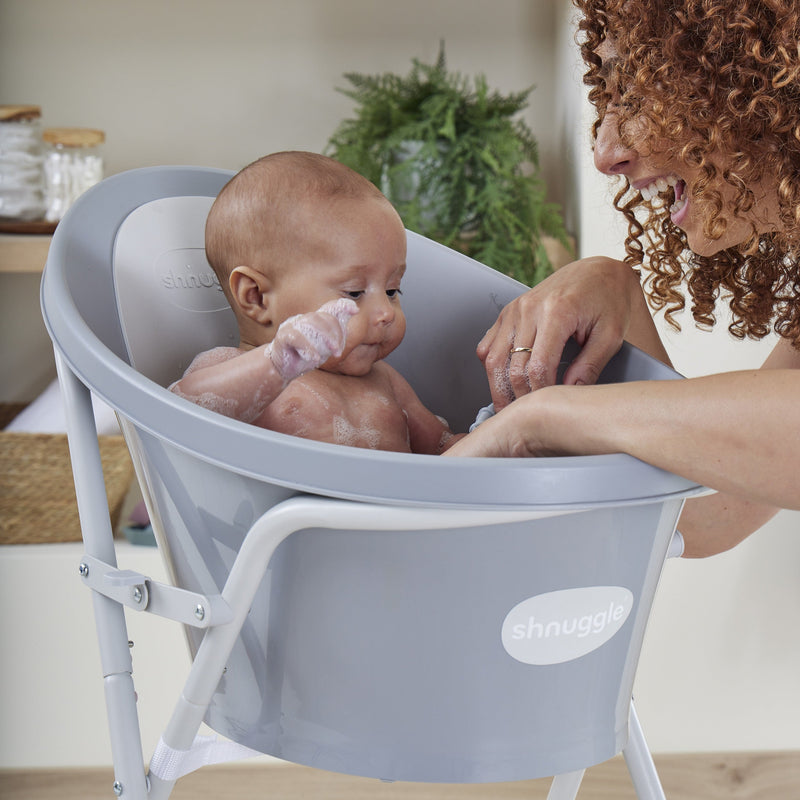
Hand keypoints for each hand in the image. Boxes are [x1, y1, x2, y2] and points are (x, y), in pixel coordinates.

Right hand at [267, 298, 357, 381]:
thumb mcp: (326, 346)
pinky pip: (296, 337)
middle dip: (334, 332)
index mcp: (315, 321)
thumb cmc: (306, 355)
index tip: (355, 310)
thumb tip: (353, 313)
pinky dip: (308, 348)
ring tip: (333, 353)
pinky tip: (315, 360)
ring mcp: (292, 326)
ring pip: (309, 323)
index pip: (329, 308)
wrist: (283, 369)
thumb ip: (338, 333)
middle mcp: (304, 319)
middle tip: (338, 351)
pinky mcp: (283, 337)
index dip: (342, 306)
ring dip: (325, 337)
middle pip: (321, 316)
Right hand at [478, 257, 642, 408]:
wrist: (599, 272)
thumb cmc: (608, 300)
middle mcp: (529, 308)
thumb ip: (589, 367)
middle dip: (518, 397)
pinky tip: (503, 381)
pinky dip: (492, 367)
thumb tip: (568, 395)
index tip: (548, 409)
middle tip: (526, 417)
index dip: (540, 394)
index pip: (538, 367)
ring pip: (493, 359)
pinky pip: (488, 346)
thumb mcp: (610, 336)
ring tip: (508, 408)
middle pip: (511, 367)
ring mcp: (514, 309)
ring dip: (498, 388)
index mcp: (557, 311)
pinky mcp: (508, 312)